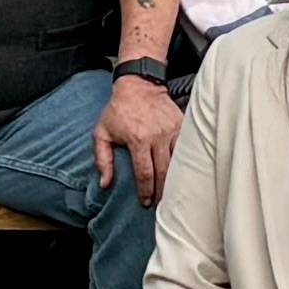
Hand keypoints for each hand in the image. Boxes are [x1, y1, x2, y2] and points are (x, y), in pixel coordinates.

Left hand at [99, 74, 184, 202]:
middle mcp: (158, 136)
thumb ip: (102, 159)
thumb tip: (104, 184)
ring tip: (174, 194)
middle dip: (163, 191)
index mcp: (138, 139)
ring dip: (176, 180)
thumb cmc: (118, 110)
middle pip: (164, 171)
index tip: (146, 203)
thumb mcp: (102, 132)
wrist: (139, 84)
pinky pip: (187, 148)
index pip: (145, 173)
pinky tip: (184, 174)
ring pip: (178, 162)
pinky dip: (186, 162)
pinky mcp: (182, 124)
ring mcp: (172, 130)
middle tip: (161, 205)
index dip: (146, 191)